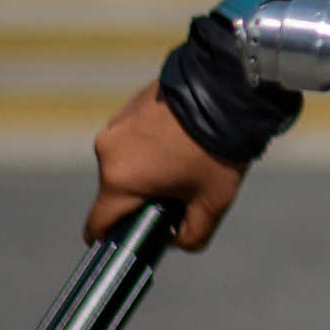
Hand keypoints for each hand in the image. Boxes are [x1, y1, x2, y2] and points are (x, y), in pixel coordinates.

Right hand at [87, 81, 245, 250]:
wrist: (230, 88)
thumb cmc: (220, 148)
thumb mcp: (214, 201)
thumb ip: (193, 234)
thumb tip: (176, 241)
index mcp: (119, 179)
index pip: (98, 224)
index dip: (113, 238)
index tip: (131, 238)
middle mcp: (108, 149)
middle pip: (118, 189)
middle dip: (145, 195)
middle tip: (183, 188)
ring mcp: (118, 121)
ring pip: (129, 159)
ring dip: (152, 164)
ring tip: (190, 155)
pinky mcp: (132, 102)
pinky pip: (137, 133)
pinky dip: (156, 139)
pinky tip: (187, 134)